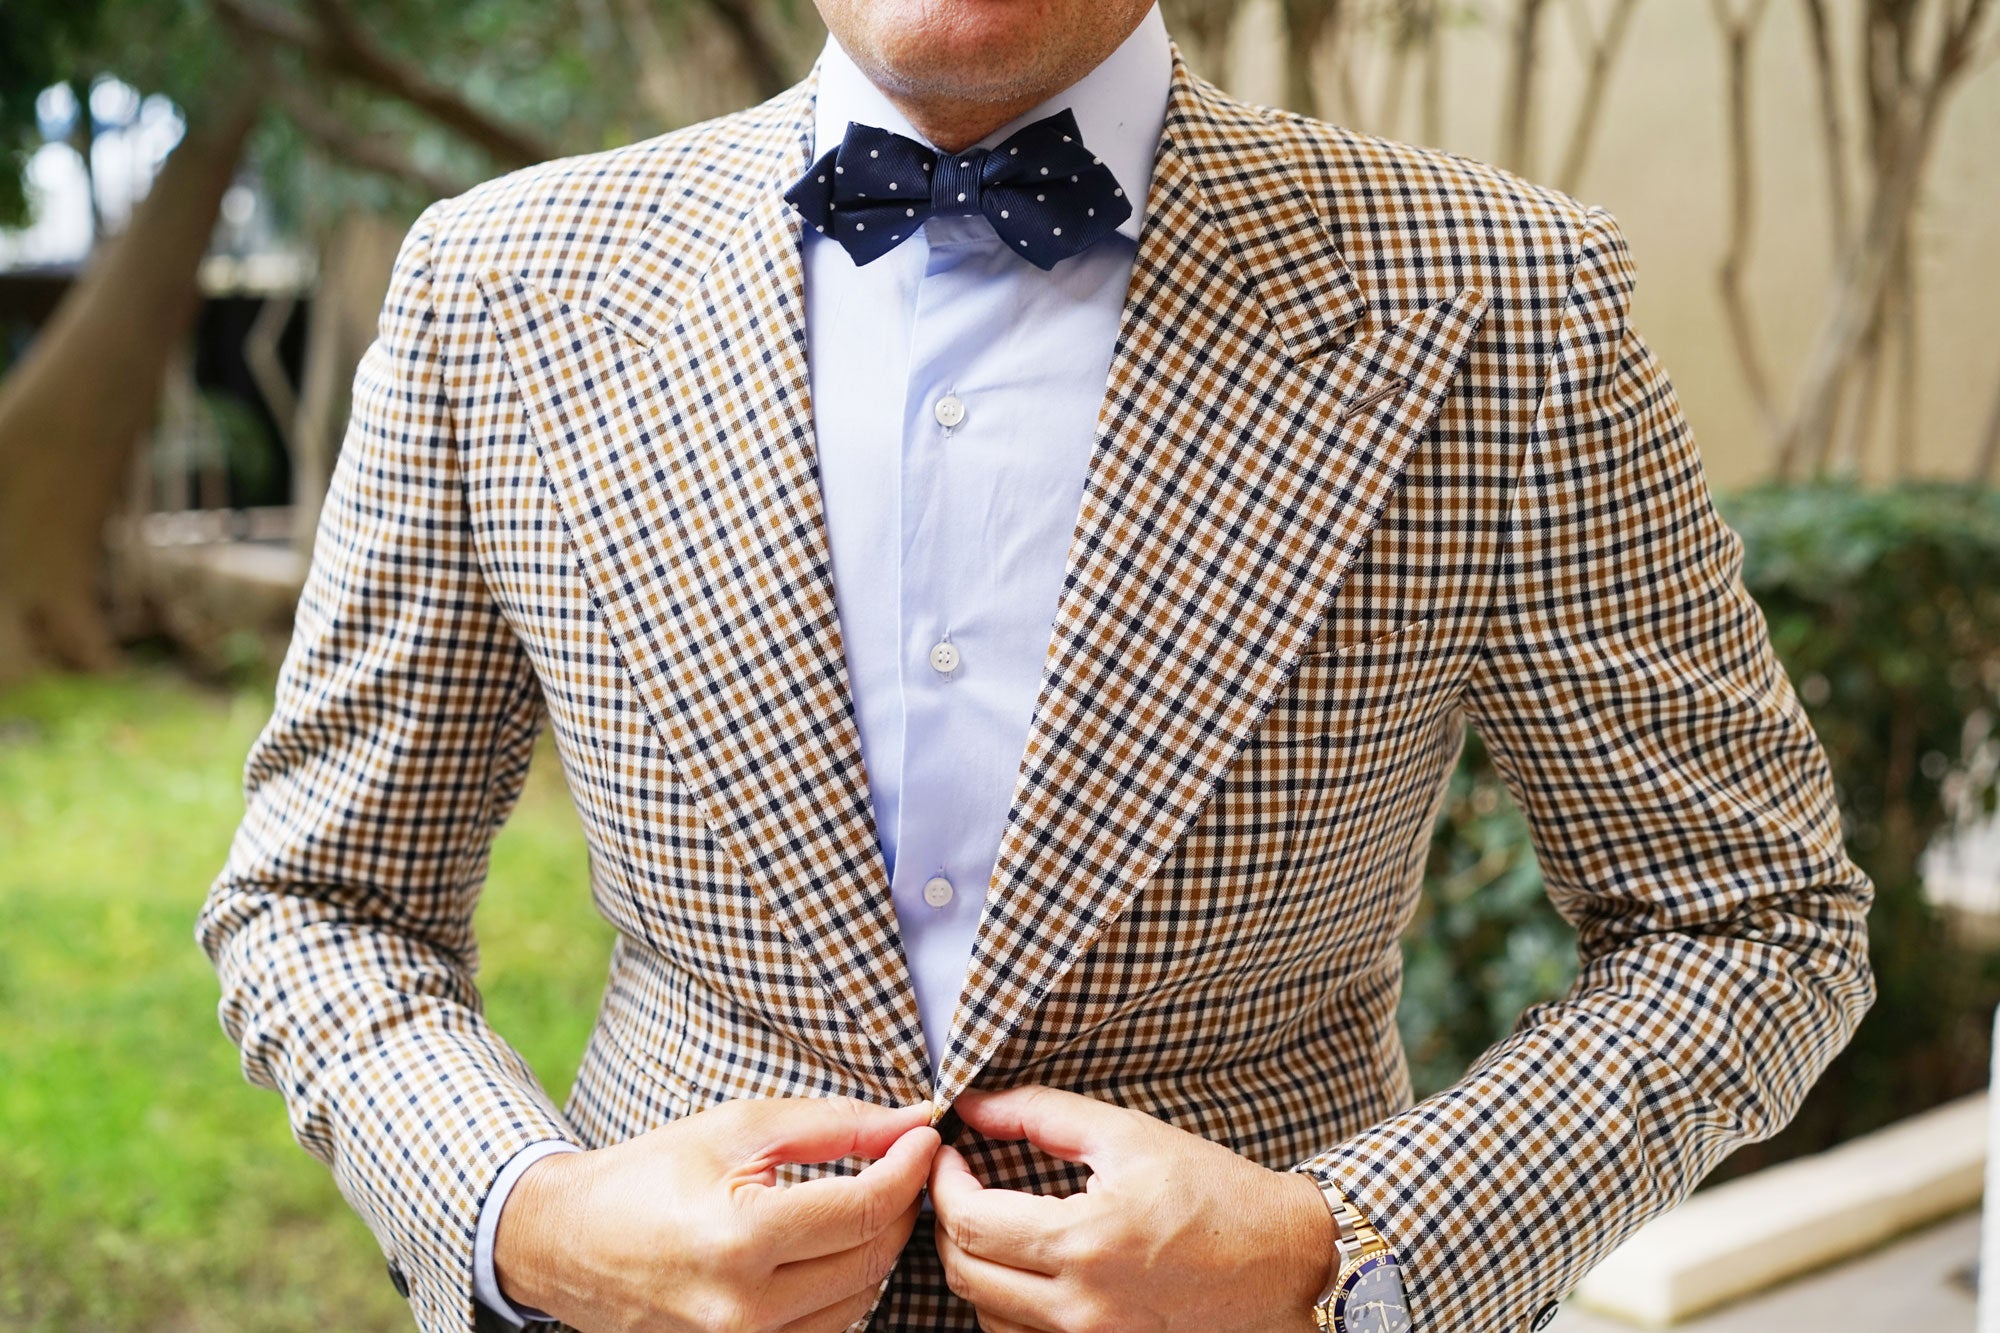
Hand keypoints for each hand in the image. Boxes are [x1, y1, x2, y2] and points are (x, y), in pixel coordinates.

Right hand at [494, 1096, 939, 1332]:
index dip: (908, 1167)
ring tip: (865, 1201)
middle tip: (901, 1162)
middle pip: (870, 1259)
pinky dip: (845, 1287)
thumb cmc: (652, 1174)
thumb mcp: (741, 1129)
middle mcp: (742, 1309)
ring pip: (859, 1302)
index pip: (864, 1209)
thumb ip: (836, 1125)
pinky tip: (833, 1248)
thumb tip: (912, 1122)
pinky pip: (827, 1331)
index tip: (925, 1136)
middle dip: (900, 1204)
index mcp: (739, 1238)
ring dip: (875, 1248)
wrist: (568, 1242)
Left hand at [929, 1086, 1335, 1332]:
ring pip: (985, 1314)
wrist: (1285, 1261)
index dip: (943, 1182)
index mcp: (1084, 1242)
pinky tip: (1024, 1267)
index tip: (950, 1155)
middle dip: (947, 1222)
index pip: (968, 1221)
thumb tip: (973, 1105)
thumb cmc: (1215, 1193)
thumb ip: (1042, 1115)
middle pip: (964, 1274)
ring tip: (993, 1222)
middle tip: (962, 1184)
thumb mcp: (1129, 1136)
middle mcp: (1082, 1306)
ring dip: (974, 1265)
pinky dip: (1005, 1305)